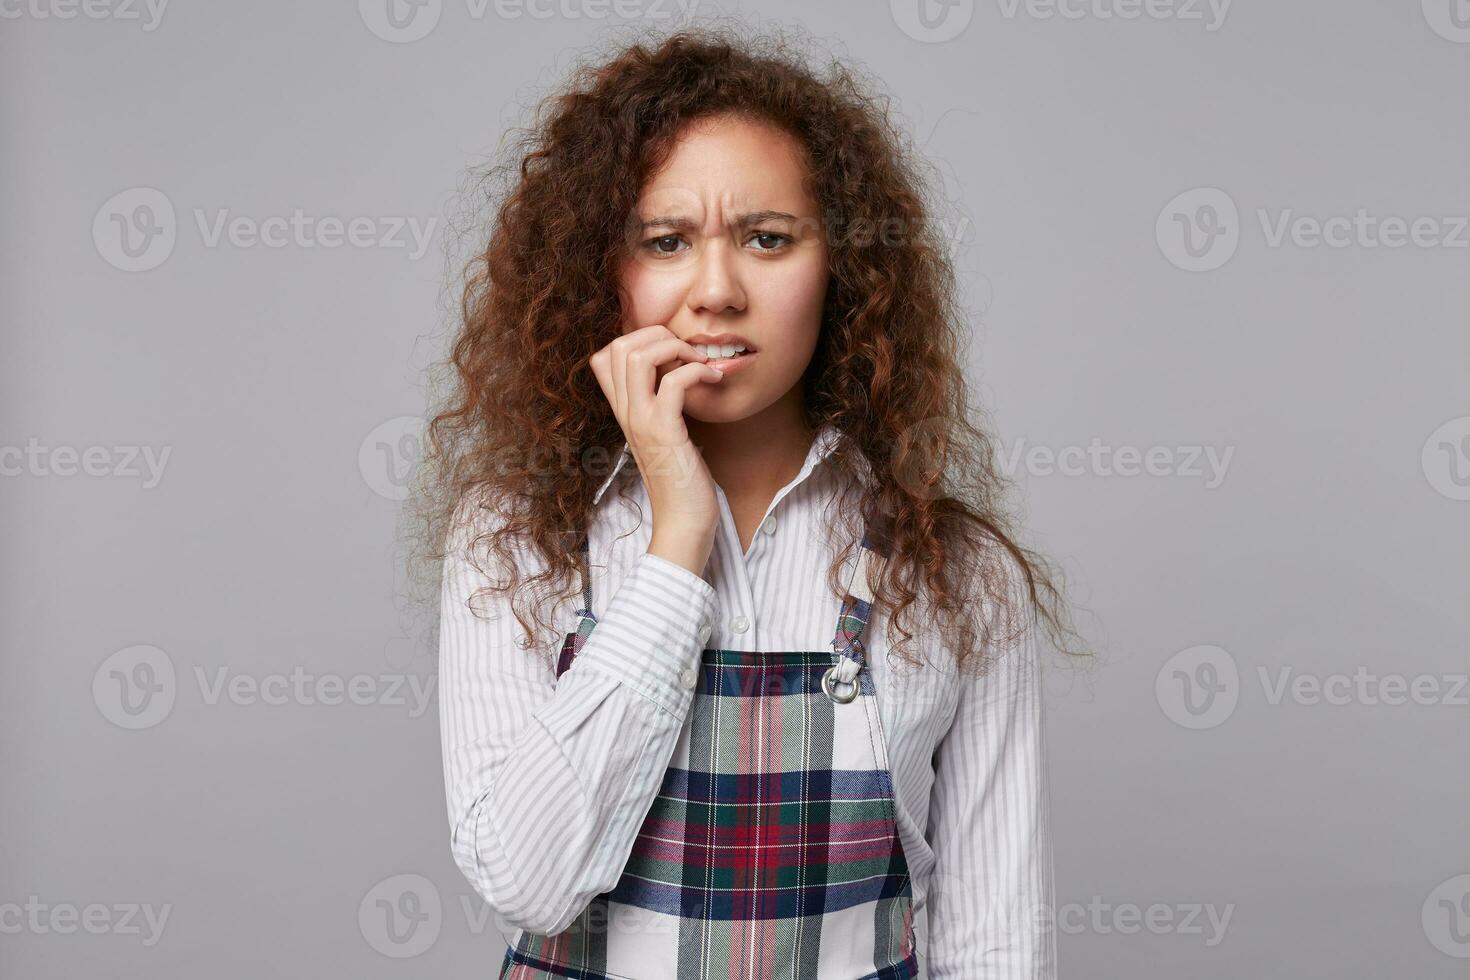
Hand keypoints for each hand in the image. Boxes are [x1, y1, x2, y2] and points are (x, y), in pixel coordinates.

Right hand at [588, 324, 725, 573]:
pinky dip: (697, 371)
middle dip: (658, 334)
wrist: (683, 525)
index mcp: (623, 412)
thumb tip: (677, 378)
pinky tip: (714, 380)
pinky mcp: (665, 433)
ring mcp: (642, 422)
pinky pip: (673, 382)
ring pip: (638, 356)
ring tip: (700, 363)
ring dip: (676, 348)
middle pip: (618, 346)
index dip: (637, 340)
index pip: (603, 356)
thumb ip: (662, 408)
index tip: (671, 353)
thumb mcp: (665, 437)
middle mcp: (625, 413)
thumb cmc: (681, 482)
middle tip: (688, 352)